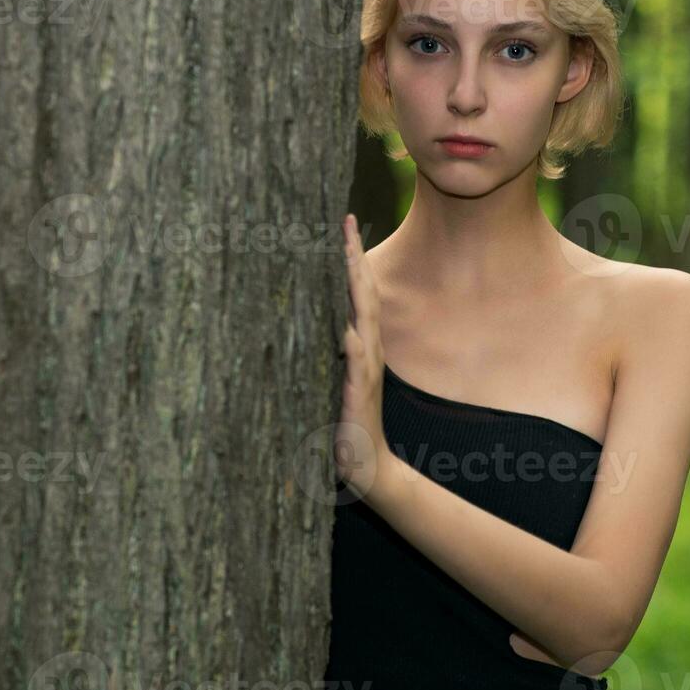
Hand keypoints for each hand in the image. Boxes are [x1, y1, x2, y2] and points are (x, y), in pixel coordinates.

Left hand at [337, 214, 390, 498]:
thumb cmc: (348, 425)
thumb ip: (333, 352)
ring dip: (357, 290)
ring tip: (350, 257)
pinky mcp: (359, 396)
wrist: (367, 467)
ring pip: (364, 321)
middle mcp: (367, 350)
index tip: (344, 224)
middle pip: (362, 295)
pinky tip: (350, 332)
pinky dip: (354, 349)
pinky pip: (357, 369)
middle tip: (346, 222)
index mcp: (360, 344)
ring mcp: (365, 372)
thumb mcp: (335, 380)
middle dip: (354, 258)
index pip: (356, 292)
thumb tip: (321, 322)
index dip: (351, 258)